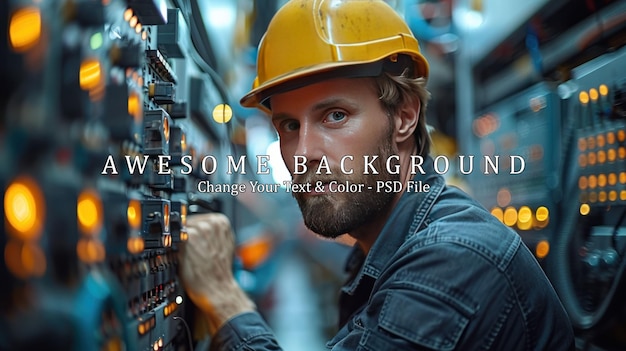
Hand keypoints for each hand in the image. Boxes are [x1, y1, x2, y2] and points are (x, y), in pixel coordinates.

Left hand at [179, 212, 254, 334]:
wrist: (217, 288)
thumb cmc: (219, 271)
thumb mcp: (222, 246)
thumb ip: (211, 233)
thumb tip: (197, 226)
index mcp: (221, 222)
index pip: (198, 218)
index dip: (192, 231)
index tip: (193, 241)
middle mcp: (212, 222)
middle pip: (188, 222)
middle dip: (186, 236)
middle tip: (194, 252)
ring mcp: (200, 229)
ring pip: (180, 230)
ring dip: (180, 242)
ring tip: (191, 256)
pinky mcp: (189, 238)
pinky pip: (174, 238)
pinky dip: (175, 248)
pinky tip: (185, 258)